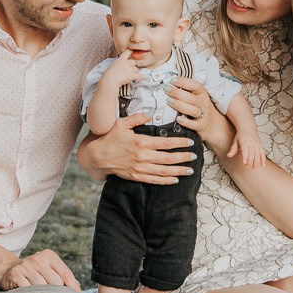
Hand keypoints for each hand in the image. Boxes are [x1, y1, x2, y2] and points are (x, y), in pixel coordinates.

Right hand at [0, 249, 79, 290]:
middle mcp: (38, 259)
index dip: (74, 289)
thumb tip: (78, 290)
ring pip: (43, 287)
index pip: (67, 274)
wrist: (8, 269)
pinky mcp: (16, 275)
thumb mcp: (49, 269)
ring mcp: (26, 266)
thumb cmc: (34, 273)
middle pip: (56, 283)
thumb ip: (64, 277)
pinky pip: (29, 291)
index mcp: (50, 256)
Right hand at [80, 113, 196, 184]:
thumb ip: (137, 118)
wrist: (98, 156)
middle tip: (194, 156)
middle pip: (168, 158)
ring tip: (190, 169)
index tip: (190, 142)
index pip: (166, 143)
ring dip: (178, 170)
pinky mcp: (136, 176)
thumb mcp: (122, 124)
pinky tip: (175, 179)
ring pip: (163, 171)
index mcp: (141, 142)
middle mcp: (143, 156)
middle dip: (183, 157)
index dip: (180, 143)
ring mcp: (140, 168)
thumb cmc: (110, 138)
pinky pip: (154, 180)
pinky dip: (165, 180)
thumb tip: (150, 112)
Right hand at [101, 47, 142, 87]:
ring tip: (127, 76)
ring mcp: (129, 69)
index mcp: (120, 60)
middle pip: (133, 62)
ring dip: (134, 73)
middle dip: (132, 66)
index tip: (132, 51)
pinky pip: (140, 76)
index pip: (127, 52)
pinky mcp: (131, 75)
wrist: (109, 81)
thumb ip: (119, 63)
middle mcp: (125, 63)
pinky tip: (141, 78)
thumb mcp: (113, 65)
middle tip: (127, 71)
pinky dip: (140, 77)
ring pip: (136, 69)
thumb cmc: (109, 75)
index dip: (131, 51)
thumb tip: (123, 64)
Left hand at [168, 78, 233, 155]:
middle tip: (167, 90)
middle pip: (191, 98)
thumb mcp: (198, 97)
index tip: (172, 80)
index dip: (184, 82)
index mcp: (202, 94)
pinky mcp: (201, 126)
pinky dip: (185, 122)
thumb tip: (170, 85)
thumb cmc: (201, 108)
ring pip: (192, 110)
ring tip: (168, 101)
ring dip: (179, 105)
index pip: (195, 85)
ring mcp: (204, 115)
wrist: (213, 125)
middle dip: (177, 93)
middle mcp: (204, 103)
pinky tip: (178, 118)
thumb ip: (187, 91)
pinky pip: (194, 124)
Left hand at [231, 129, 266, 168]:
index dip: (245, 156)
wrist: (248, 128)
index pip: (245, 150)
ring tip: (254, 168)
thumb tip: (228, 155)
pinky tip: (262, 165)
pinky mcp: (260, 146)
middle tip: (248, 167)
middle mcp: (252, 143)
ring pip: (258, 154)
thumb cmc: (241, 135)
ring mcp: (257, 144)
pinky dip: (263, 159)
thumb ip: (233, 149)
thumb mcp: (235, 141)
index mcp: (245, 141)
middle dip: (250, 161)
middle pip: (252, 153)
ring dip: (256, 162)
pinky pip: (263, 153)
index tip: (244, 162)